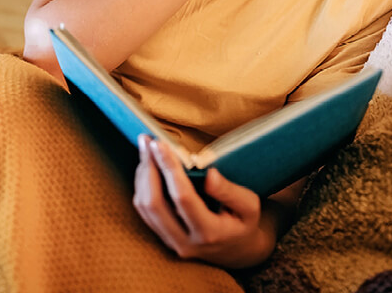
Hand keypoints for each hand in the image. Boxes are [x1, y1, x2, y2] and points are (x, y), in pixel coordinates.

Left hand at [132, 135, 272, 268]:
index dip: (169, 168)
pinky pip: (143, 211)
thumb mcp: (250, 207)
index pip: (183, 198)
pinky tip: (148, 166)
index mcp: (210, 233)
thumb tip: (209, 173)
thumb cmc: (243, 223)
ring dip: (142, 175)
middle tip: (148, 141)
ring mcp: (171, 242)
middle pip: (154, 203)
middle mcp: (185, 241)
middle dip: (148, 168)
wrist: (237, 251)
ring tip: (147, 149)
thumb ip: (230, 192)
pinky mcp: (162, 237)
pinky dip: (142, 185)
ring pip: (144, 207)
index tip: (161, 144)